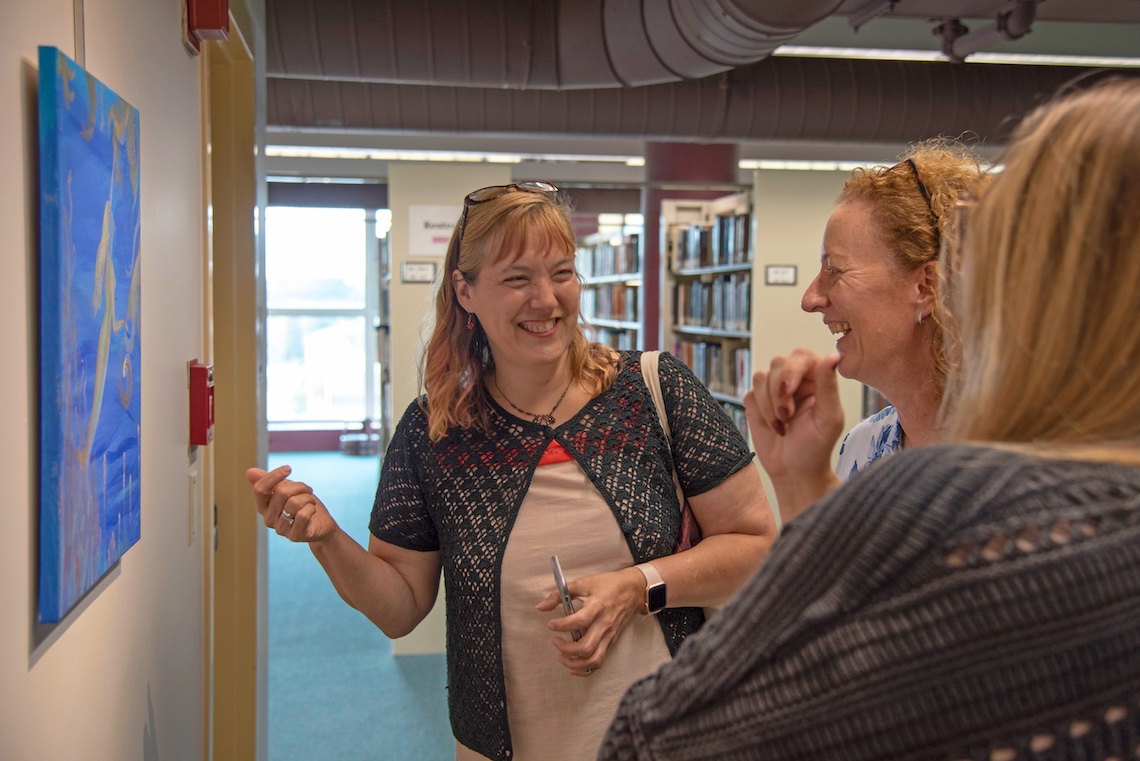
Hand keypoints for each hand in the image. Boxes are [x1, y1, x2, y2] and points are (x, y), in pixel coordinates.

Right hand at [246, 465, 339, 543]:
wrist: (321, 524)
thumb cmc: (302, 505)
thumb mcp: (287, 489)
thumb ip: (270, 481)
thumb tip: (249, 472)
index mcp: (263, 506)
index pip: (259, 489)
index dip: (274, 476)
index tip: (288, 468)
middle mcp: (268, 519)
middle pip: (281, 493)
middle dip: (299, 486)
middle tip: (307, 490)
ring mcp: (281, 529)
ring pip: (294, 503)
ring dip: (308, 497)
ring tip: (310, 501)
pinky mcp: (295, 535)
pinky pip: (303, 515)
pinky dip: (312, 508)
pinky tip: (312, 511)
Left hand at [536, 566, 643, 676]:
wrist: (633, 590)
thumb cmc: (608, 585)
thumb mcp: (582, 583)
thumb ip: (559, 594)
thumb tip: (541, 607)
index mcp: (598, 606)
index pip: (580, 621)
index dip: (562, 625)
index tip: (551, 624)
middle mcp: (604, 624)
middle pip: (586, 647)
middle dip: (566, 649)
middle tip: (554, 641)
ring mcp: (609, 635)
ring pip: (593, 659)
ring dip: (574, 663)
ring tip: (561, 656)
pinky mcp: (611, 641)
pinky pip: (600, 661)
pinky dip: (585, 669)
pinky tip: (573, 665)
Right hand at [744, 350, 844, 519]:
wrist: (793, 471)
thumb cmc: (816, 447)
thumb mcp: (828, 418)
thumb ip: (829, 386)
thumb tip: (834, 355)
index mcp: (817, 378)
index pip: (802, 356)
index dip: (792, 371)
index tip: (789, 392)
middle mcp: (795, 379)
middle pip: (778, 363)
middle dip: (779, 392)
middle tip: (787, 416)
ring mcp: (773, 390)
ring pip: (761, 377)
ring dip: (769, 405)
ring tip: (782, 425)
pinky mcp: (756, 402)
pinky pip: (749, 393)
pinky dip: (760, 412)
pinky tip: (772, 426)